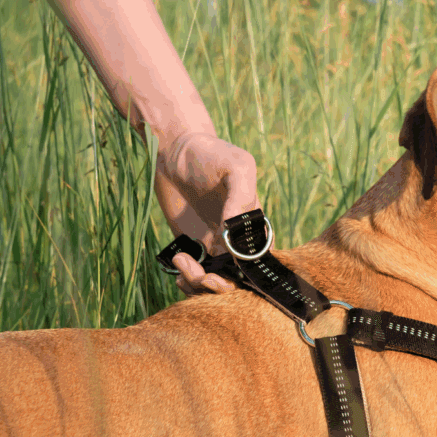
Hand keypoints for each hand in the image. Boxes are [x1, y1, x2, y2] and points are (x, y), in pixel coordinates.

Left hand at [155, 131, 259, 294]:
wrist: (174, 150)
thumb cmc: (211, 154)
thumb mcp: (236, 167)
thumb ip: (242, 198)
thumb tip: (233, 236)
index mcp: (256, 226)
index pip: (262, 261)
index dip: (249, 274)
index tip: (230, 269)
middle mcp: (238, 241)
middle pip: (238, 280)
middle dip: (223, 286)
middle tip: (205, 277)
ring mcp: (215, 246)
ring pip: (214, 282)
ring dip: (199, 283)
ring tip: (183, 262)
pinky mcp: (192, 246)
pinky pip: (193, 275)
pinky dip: (186, 279)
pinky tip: (178, 264)